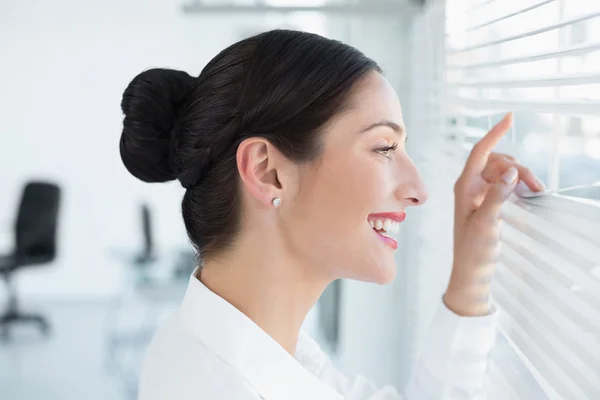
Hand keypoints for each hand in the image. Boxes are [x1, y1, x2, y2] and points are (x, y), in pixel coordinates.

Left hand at [443, 113, 544, 316]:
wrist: (472, 270)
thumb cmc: (475, 249)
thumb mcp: (487, 223)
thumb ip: (497, 196)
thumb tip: (509, 172)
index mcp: (464, 187)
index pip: (480, 152)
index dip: (495, 133)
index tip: (510, 116)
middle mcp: (470, 186)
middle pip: (497, 160)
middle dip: (517, 166)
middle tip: (535, 186)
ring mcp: (478, 193)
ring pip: (503, 171)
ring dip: (520, 175)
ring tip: (536, 190)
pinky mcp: (488, 201)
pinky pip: (504, 182)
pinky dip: (517, 183)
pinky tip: (528, 192)